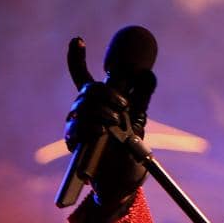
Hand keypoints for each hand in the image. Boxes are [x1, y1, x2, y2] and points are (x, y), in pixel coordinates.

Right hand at [64, 36, 155, 205]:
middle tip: (124, 106)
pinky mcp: (76, 145)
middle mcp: (85, 113)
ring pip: (81, 108)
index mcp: (98, 104)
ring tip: (116, 123)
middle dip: (105, 94)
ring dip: (101, 112)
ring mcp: (78, 128)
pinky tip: (99, 132)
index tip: (78, 40)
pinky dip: (89, 128)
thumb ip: (142, 96)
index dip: (77, 58)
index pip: (82, 78)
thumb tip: (148, 73)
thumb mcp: (139, 120)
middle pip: (86, 90)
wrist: (123, 182)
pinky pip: (75, 129)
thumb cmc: (129, 152)